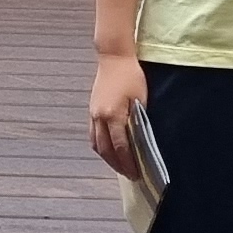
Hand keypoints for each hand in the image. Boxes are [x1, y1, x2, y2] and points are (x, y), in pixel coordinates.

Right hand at [87, 52, 149, 179]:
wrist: (114, 58)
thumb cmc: (131, 75)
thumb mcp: (140, 98)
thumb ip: (138, 120)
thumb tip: (140, 139)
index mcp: (113, 115)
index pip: (120, 147)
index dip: (128, 162)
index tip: (136, 173)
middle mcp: (100, 117)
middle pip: (106, 150)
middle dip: (118, 165)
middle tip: (129, 174)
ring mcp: (93, 114)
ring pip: (97, 144)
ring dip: (107, 158)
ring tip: (119, 166)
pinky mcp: (91, 110)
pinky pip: (93, 135)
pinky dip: (100, 146)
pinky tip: (108, 150)